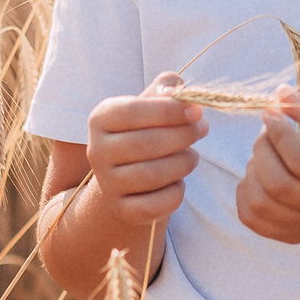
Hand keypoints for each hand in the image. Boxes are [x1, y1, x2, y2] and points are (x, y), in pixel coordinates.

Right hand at [84, 72, 206, 228]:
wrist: (125, 177)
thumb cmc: (143, 132)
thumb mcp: (149, 106)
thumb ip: (165, 90)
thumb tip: (180, 91)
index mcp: (100, 119)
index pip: (133, 112)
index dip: (169, 111)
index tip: (197, 112)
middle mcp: (97, 151)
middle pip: (145, 144)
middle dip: (182, 136)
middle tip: (203, 130)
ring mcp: (107, 183)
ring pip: (152, 175)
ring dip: (182, 164)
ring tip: (192, 156)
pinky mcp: (122, 209)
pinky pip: (155, 204)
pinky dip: (175, 193)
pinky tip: (179, 182)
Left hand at [236, 92, 299, 244]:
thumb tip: (279, 95)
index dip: (280, 135)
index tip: (271, 113)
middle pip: (279, 186)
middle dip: (262, 150)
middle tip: (266, 130)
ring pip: (261, 205)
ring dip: (252, 170)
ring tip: (265, 153)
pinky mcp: (293, 236)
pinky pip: (252, 219)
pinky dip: (245, 193)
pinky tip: (259, 175)